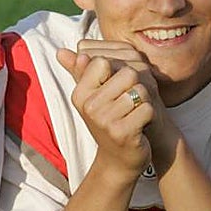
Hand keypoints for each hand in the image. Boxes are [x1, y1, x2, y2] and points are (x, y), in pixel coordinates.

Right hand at [59, 40, 178, 162]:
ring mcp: (104, 120)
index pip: (104, 61)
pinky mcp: (122, 133)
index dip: (118, 71)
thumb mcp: (93, 95)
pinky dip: (149, 116)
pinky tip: (140, 126)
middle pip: (128, 73)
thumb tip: (60, 51)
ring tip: (133, 114)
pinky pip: (147, 108)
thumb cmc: (109, 121)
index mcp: (80, 93)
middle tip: (128, 105)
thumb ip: (81, 71)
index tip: (116, 89)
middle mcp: (89, 106)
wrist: (119, 159)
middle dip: (135, 86)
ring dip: (144, 102)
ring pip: (140, 90)